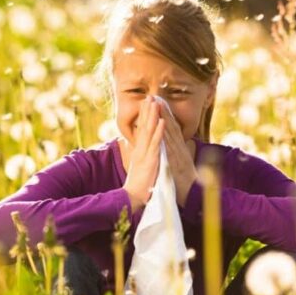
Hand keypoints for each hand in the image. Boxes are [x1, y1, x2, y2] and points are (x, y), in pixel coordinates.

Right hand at [123, 96, 165, 210]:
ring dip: (152, 116)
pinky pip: (156, 143)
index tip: (146, 103)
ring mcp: (145, 154)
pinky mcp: (150, 160)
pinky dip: (159, 132)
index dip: (144, 116)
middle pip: (144, 127)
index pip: (142, 129)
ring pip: (149, 131)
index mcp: (139, 150)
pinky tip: (162, 121)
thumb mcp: (140, 167)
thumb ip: (142, 156)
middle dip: (147, 111)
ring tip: (155, 103)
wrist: (133, 198)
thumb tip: (141, 148)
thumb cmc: (139, 184)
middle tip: (150, 96)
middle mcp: (141, 150)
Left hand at [156, 100, 198, 206]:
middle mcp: (180, 149)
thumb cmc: (185, 182)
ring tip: (157, 106)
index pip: (171, 128)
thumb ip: (180, 152)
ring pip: (171, 134)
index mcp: (179, 148)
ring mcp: (179, 155)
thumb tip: (181, 143)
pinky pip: (171, 149)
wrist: (193, 196)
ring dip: (164, 119)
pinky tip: (162, 128)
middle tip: (156, 96)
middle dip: (163, 111)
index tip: (158, 102)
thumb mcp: (181, 164)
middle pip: (171, 127)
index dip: (165, 114)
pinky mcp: (177, 163)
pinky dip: (167, 138)